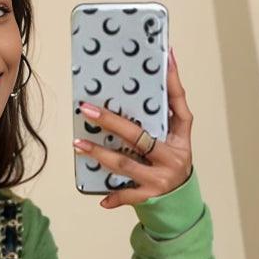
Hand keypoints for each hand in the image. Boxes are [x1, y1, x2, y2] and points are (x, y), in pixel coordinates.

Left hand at [73, 48, 193, 208]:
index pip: (177, 104)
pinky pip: (128, 196)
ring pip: (125, 164)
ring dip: (100, 154)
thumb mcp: (177, 136)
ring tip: (78, 144)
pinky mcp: (150, 196)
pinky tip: (101, 198)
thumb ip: (171, 105)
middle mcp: (172, 157)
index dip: (171, 81)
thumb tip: (166, 62)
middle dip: (111, 122)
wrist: (180, 201)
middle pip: (138, 136)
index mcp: (180, 137)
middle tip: (86, 109)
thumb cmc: (172, 160)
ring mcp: (160, 178)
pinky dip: (115, 197)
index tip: (164, 57)